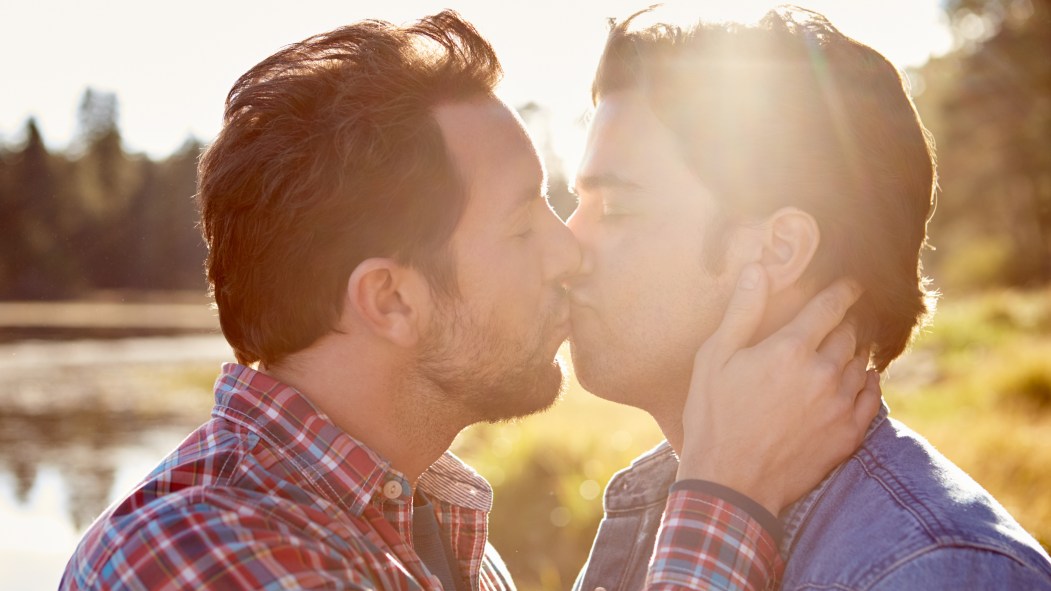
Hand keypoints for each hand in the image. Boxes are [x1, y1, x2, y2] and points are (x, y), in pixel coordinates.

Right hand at [676, 264, 881, 515]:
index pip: (830, 305)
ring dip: (857, 349)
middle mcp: (823, 372)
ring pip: (861, 363)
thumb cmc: (714, 417)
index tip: (851, 284)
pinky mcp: (848, 434)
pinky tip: (861, 378)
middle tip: (842, 316)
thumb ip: (742, 312)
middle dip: (848, 320)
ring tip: (850, 345)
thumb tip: (758, 269)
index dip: (843, 290)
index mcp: (790, 348)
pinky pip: (872, 397)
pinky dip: (869, 382)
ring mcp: (839, 405)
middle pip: (850, 332)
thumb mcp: (714, 359)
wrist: (731, 483)